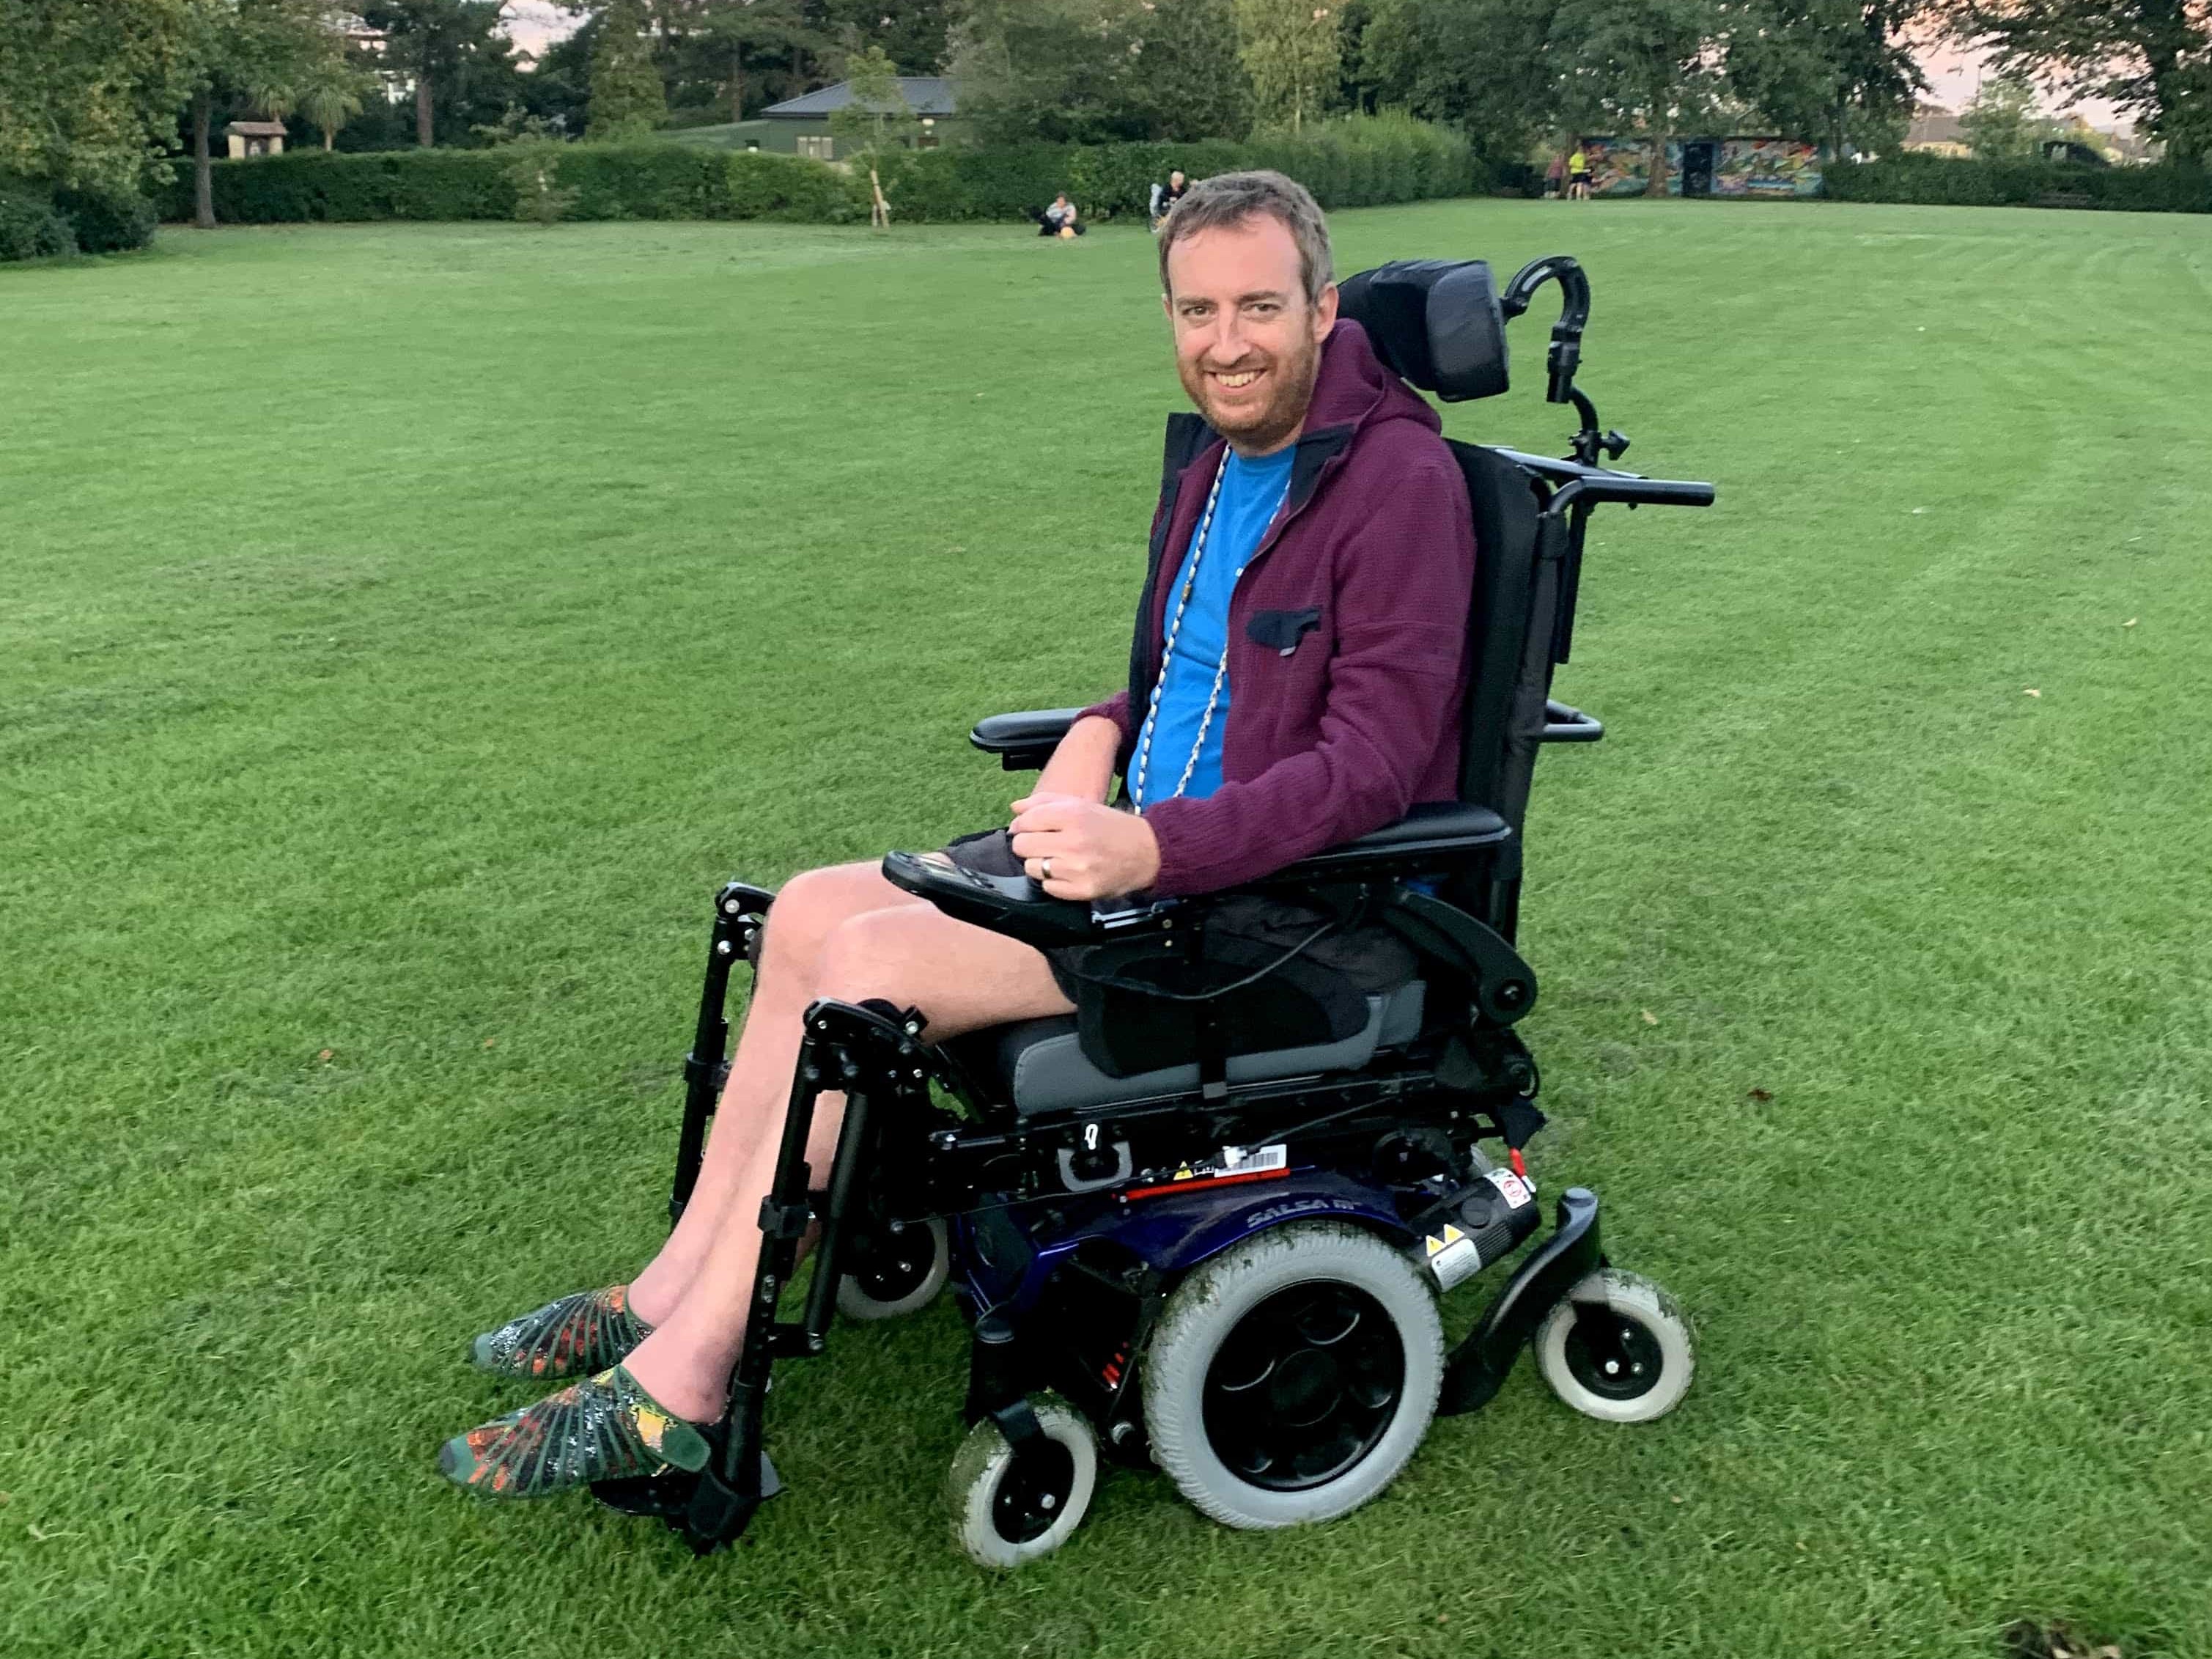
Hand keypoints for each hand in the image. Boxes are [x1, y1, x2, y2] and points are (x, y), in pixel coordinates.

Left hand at [1008, 796, 1160, 900]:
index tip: (1031, 828)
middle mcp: (1074, 842)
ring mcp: (1078, 869)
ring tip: (1059, 858)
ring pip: (1032, 868)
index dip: (1023, 825)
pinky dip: (1054, 881)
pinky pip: (1048, 888)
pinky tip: (1069, 873)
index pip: (1025, 821)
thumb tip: (1014, 808)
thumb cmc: (1110, 827)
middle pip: (1022, 846)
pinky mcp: (1082, 890)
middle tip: (1045, 844)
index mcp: (1073, 815)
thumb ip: (1044, 802)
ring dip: (1041, 864)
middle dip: (1029, 844)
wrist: (1147, 852)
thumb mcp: (1081, 805)